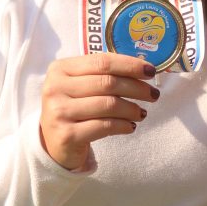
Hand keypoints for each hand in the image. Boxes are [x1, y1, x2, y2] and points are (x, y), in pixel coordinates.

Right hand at [40, 52, 159, 171]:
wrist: (54, 144)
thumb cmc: (74, 108)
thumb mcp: (81, 85)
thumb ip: (103, 74)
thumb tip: (142, 69)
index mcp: (60, 69)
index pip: (102, 62)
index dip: (129, 65)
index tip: (151, 71)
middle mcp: (55, 88)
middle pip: (107, 82)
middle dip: (136, 88)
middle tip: (153, 94)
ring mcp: (59, 112)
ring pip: (109, 105)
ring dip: (132, 109)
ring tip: (141, 113)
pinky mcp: (67, 135)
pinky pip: (105, 126)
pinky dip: (123, 125)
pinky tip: (130, 126)